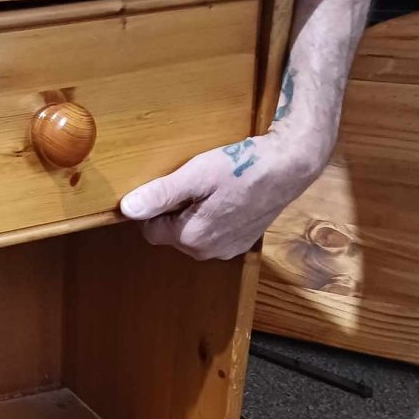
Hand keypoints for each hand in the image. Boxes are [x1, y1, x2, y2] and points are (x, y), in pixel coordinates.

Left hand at [119, 130, 329, 261]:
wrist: (291, 166)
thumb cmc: (244, 166)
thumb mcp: (197, 174)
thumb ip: (161, 194)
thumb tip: (128, 208)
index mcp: (192, 238)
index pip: (150, 230)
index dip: (154, 208)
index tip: (170, 186)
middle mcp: (207, 252)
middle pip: (171, 234)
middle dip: (174, 212)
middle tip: (195, 185)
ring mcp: (226, 251)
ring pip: (192, 235)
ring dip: (193, 215)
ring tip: (212, 190)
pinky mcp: (241, 244)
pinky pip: (213, 235)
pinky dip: (213, 219)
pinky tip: (227, 199)